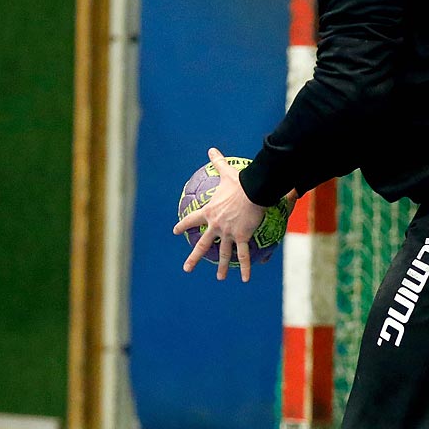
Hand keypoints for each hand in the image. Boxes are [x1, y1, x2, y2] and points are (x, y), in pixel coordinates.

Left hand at [172, 148, 268, 281]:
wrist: (253, 191)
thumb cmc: (239, 182)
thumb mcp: (226, 173)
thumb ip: (218, 162)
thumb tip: (211, 148)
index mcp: (210, 212)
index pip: (192, 221)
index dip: (182, 226)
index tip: (175, 231)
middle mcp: (216, 226)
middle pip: (203, 245)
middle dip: (194, 258)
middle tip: (187, 268)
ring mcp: (228, 233)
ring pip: (223, 254)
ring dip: (221, 267)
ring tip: (219, 277)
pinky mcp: (242, 237)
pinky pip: (243, 255)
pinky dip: (245, 268)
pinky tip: (244, 279)